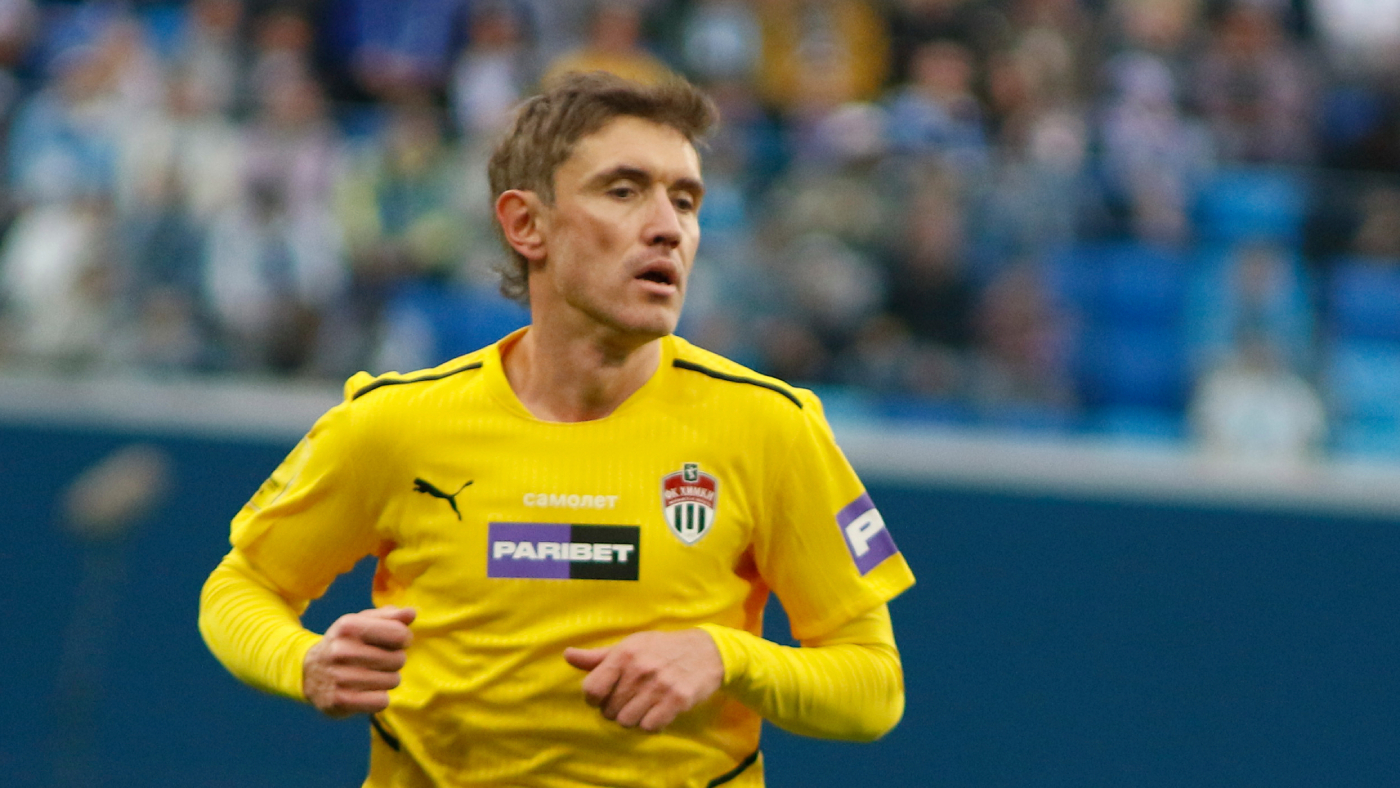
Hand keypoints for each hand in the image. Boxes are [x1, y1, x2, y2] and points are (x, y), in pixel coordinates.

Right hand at [303, 605, 415, 717]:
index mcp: (348, 626)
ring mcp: (339, 677)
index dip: (403, 639)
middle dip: (394, 661)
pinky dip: (378, 698)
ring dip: (386, 680)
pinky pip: (381, 702)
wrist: (308, 672)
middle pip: (399, 659)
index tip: (393, 641)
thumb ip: (390, 617)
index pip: (400, 634)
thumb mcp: (362, 623)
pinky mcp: (339, 701)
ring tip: (369, 675)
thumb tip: (411, 613)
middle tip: (376, 661)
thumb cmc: (346, 643)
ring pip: (392, 681)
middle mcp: (341, 650)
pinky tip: (364, 691)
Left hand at [563, 629, 723, 732]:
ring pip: (626, 722)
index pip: (591, 689)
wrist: (707, 651)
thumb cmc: (662, 648)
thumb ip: (598, 656)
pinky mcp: (677, 700)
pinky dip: (650, 724)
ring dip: (632, 719)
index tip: (604, 695)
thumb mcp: (631, 645)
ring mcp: (660, 686)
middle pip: (608, 710)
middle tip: (629, 700)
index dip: (594, 698)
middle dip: (615, 709)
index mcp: (625, 654)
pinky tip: (656, 712)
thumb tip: (567, 655)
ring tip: (642, 706)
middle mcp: (640, 669)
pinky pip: (649, 727)